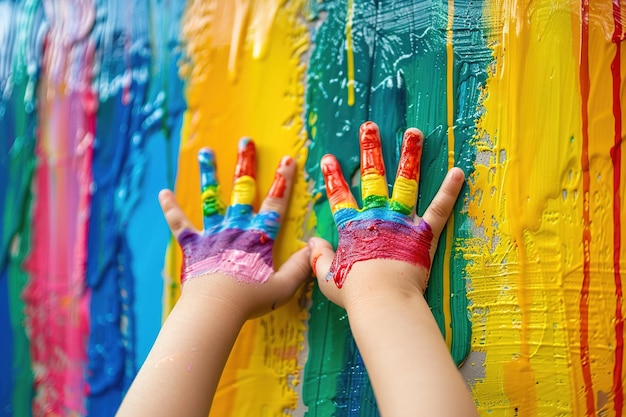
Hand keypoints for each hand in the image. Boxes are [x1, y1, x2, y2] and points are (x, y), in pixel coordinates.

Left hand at [158, 138, 310, 318]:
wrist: (214, 309)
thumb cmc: (250, 300)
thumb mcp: (283, 287)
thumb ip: (300, 267)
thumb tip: (314, 248)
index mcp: (258, 237)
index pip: (274, 204)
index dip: (283, 181)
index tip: (288, 159)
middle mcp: (236, 229)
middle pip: (243, 191)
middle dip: (246, 165)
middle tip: (246, 142)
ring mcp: (213, 235)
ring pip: (212, 199)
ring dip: (209, 174)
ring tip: (206, 152)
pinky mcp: (193, 246)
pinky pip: (180, 223)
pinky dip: (171, 208)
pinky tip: (163, 192)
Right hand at [309, 121, 464, 307]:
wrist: (382, 299)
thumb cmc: (353, 292)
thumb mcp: (327, 277)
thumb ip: (319, 257)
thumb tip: (312, 242)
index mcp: (353, 227)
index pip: (340, 196)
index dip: (333, 177)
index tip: (329, 159)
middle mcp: (376, 216)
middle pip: (372, 177)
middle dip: (370, 150)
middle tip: (370, 127)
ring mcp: (401, 222)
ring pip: (405, 182)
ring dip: (409, 156)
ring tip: (414, 133)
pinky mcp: (423, 233)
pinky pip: (439, 209)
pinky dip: (449, 190)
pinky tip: (458, 171)